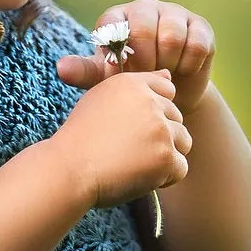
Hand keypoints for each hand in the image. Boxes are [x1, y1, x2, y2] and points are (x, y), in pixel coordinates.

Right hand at [48, 66, 191, 209]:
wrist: (68, 171)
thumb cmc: (80, 139)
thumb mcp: (101, 99)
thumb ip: (136, 87)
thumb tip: (168, 73)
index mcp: (133, 84)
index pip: (167, 89)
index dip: (154, 111)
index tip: (134, 126)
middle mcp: (150, 102)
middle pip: (177, 118)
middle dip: (159, 135)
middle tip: (126, 149)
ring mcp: (160, 130)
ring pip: (183, 142)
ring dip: (165, 156)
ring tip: (134, 162)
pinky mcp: (165, 157)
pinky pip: (180, 168)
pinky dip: (164, 178)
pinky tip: (138, 176)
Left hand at [56, 0, 216, 105]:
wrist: (169, 96)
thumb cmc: (130, 83)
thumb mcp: (105, 80)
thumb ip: (84, 72)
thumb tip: (61, 68)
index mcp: (117, 17)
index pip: (113, 27)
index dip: (117, 57)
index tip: (120, 77)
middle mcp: (145, 8)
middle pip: (144, 28)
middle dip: (144, 62)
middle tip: (144, 78)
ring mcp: (174, 14)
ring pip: (172, 36)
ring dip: (167, 64)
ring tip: (162, 76)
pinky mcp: (200, 26)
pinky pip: (196, 44)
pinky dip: (188, 66)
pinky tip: (182, 72)